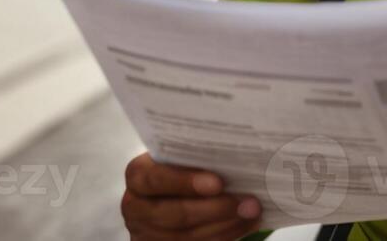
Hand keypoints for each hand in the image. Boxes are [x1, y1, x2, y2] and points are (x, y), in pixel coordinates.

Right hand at [120, 152, 262, 239]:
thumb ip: (199, 155)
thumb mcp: (183, 156)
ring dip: (224, 225)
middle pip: (175, 213)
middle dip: (216, 209)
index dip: (186, 182)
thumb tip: (239, 154)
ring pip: (185, 236)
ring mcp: (144, 232)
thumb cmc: (185, 166)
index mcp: (138, 175)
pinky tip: (242, 226)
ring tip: (251, 213)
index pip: (156, 178)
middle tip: (250, 203)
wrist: (173, 192)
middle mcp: (135, 206)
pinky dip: (222, 237)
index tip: (219, 183)